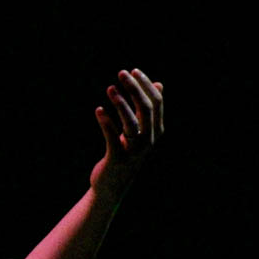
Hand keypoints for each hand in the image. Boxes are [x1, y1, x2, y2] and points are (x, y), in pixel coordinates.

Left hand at [90, 68, 163, 198]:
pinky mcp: (117, 160)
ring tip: (110, 89)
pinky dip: (106, 123)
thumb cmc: (125, 154)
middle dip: (134, 88)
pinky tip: (98, 110)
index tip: (133, 71)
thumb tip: (159, 84)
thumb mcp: (140, 132)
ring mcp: (134, 152)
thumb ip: (149, 110)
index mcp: (156, 131)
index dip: (145, 85)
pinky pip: (112, 138)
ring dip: (120, 103)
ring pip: (131, 123)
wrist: (111, 187)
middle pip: (146, 109)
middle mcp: (149, 141)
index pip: (156, 103)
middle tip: (121, 73)